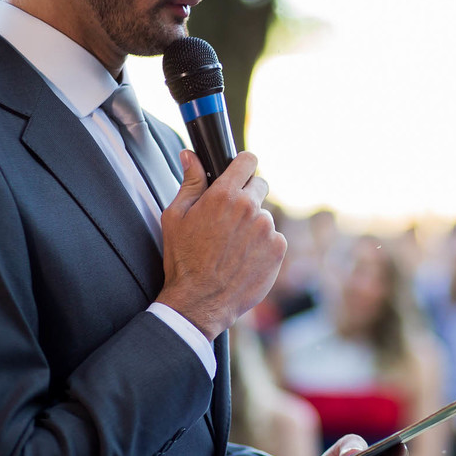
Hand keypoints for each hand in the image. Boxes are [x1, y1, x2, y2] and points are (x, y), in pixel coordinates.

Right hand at [155, 150, 286, 339]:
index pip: (247, 161)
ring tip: (232, 246)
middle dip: (247, 195)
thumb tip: (190, 155)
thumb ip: (189, 182)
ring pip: (265, 215)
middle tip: (230, 217)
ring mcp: (267, 228)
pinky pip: (274, 237)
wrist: (201, 301)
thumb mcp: (176, 217)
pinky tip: (244, 258)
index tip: (239, 171)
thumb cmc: (184, 259)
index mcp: (224, 195)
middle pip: (260, 185)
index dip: (242, 164)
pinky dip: (263, 245)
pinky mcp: (278, 248)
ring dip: (253, 224)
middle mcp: (250, 208)